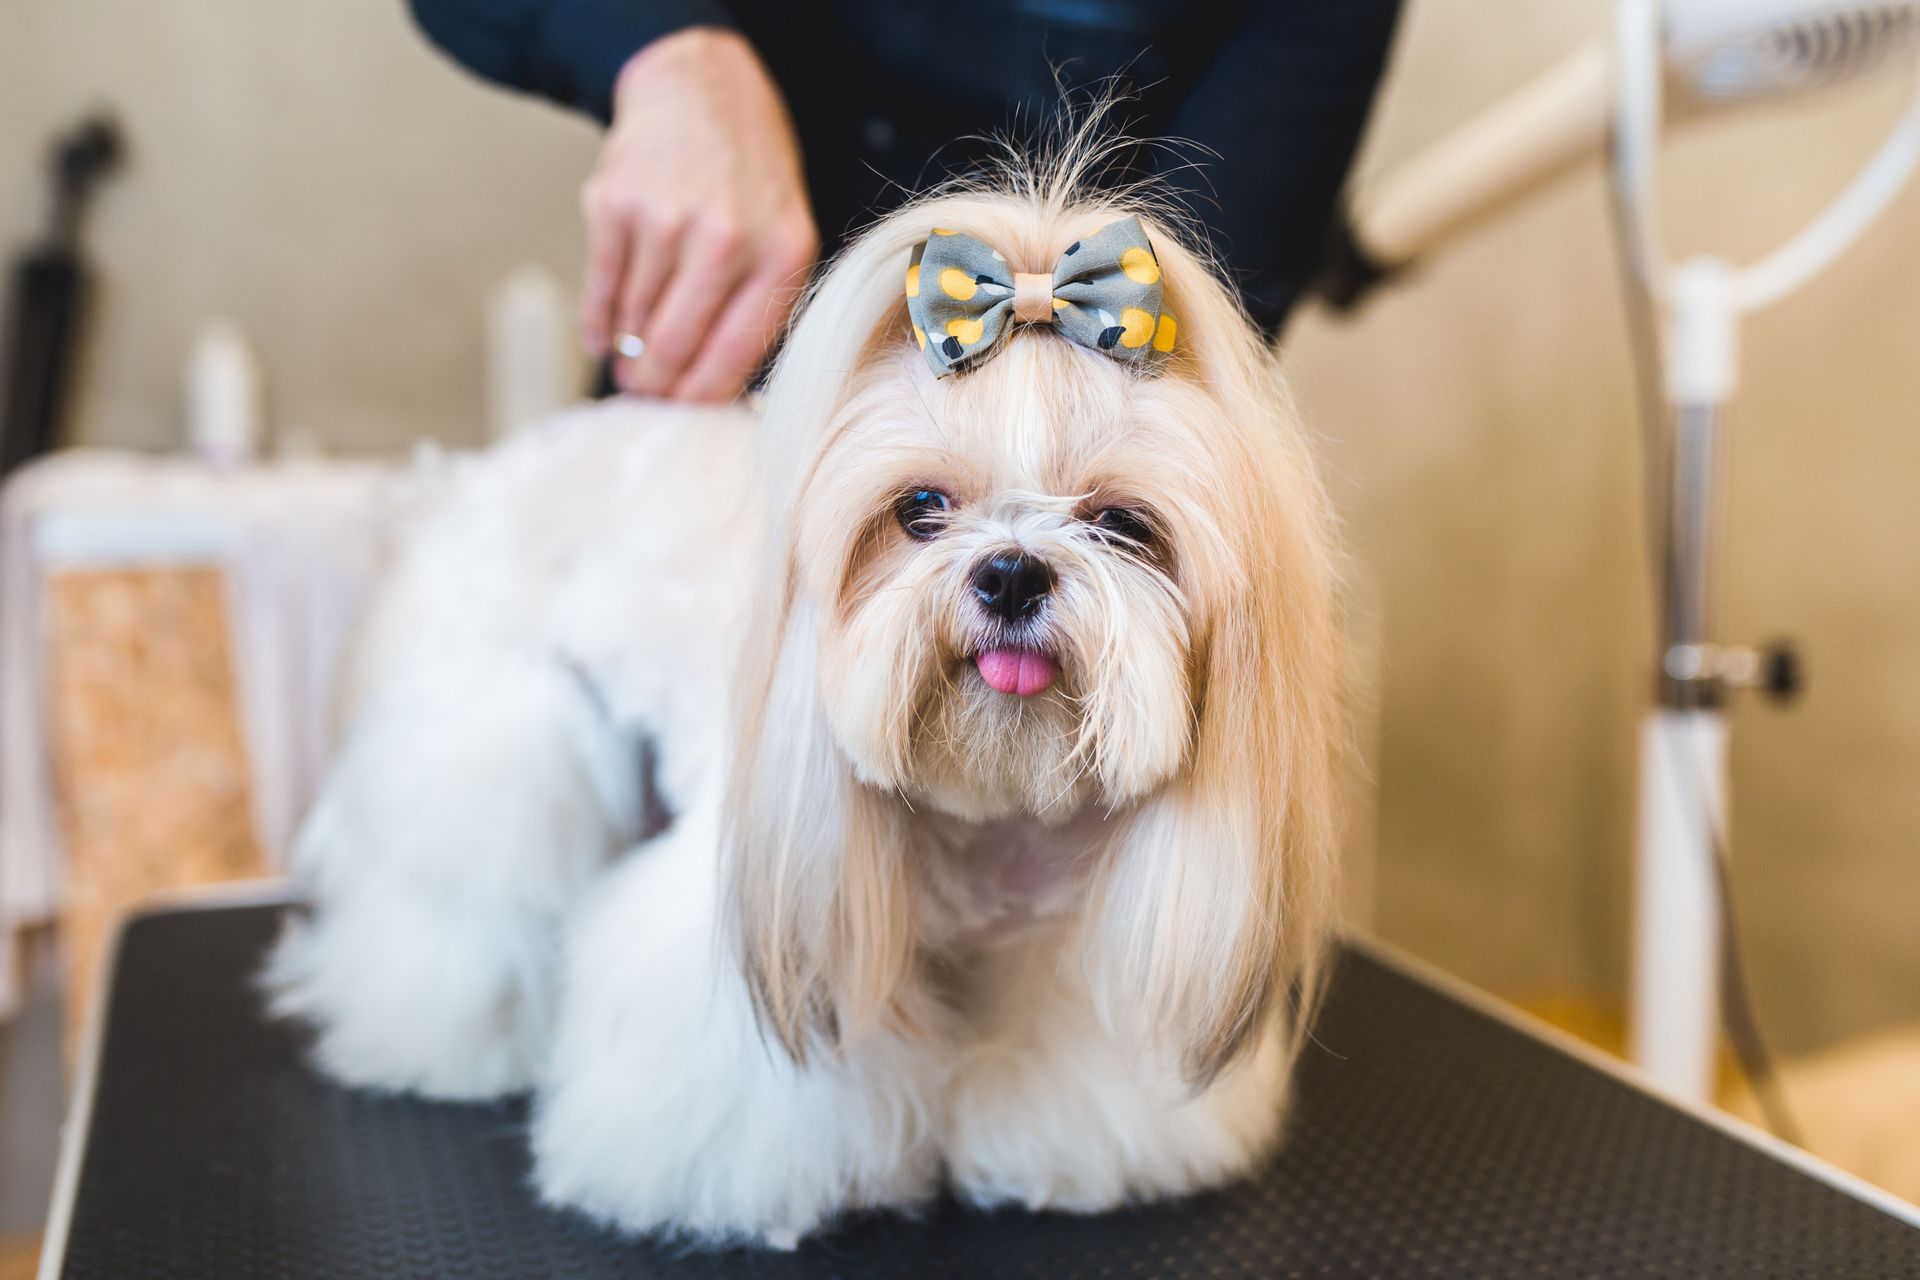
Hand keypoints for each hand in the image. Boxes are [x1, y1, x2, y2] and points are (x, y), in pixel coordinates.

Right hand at [579, 28, 818, 402]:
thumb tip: (716, 390)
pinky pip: (601, 290)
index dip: (701, 396)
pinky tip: (602, 337)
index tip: (684, 414)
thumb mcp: (783, 235)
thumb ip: (758, 308)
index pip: (735, 354)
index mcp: (780, 254)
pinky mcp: (615, 205)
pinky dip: (599, 322)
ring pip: (637, 323)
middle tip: (647, 397)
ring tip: (632, 362)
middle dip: (657, 386)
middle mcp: (726, 238)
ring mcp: (666, 220)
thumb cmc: (747, 178)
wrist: (700, 91)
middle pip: (677, 347)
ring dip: (631, 352)